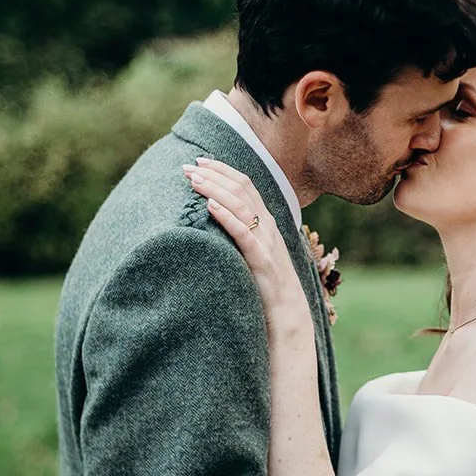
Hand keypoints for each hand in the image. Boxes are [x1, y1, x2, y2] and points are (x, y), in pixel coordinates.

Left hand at [184, 157, 311, 339]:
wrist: (287, 315)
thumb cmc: (267, 286)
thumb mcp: (256, 253)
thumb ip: (243, 234)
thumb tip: (218, 218)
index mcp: (266, 222)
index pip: (246, 185)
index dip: (223, 170)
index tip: (200, 161)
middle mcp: (268, 227)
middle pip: (242, 189)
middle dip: (214, 174)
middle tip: (188, 167)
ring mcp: (266, 242)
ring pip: (241, 206)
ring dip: (215, 189)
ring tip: (194, 181)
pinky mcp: (261, 260)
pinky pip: (243, 233)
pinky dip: (227, 216)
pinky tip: (211, 206)